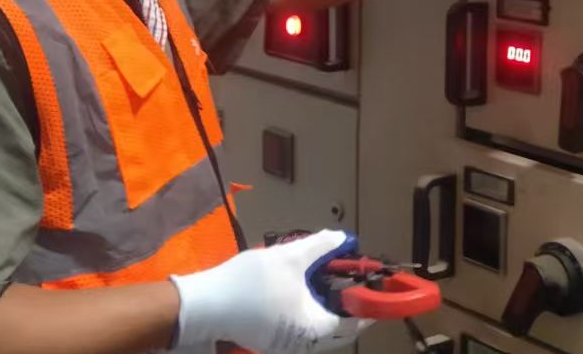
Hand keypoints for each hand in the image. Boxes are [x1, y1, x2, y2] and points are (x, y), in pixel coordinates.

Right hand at [171, 229, 370, 353]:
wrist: (206, 304)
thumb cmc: (252, 283)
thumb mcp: (290, 257)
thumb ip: (321, 246)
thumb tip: (343, 238)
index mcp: (315, 329)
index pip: (355, 321)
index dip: (369, 303)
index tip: (376, 285)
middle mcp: (305, 345)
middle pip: (339, 331)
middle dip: (349, 308)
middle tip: (354, 284)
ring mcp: (286, 347)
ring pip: (320, 333)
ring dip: (329, 312)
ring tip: (332, 286)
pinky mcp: (271, 342)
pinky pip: (303, 332)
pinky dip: (311, 316)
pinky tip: (305, 295)